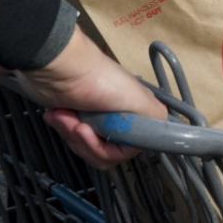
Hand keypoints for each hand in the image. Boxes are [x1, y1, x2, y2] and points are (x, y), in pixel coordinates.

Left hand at [18, 27, 166, 168]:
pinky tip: (57, 114)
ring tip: (66, 115)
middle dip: (89, 143)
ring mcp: (95, 121)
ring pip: (87, 149)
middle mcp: (119, 120)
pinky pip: (70, 139)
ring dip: (73, 135)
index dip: (115, 150)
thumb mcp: (139, 99)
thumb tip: (165, 135)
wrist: (60, 69)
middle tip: (79, 126)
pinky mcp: (73, 119)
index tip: (102, 135)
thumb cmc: (102, 82)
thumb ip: (156, 120)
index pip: (131, 149)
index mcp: (138, 116)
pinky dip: (62, 128)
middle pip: (107, 154)